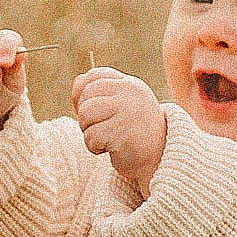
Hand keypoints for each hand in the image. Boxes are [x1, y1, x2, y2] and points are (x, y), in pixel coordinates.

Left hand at [72, 67, 166, 195]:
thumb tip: (77, 84)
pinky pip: (91, 136)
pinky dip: (95, 147)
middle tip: (102, 130)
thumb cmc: (135, 134)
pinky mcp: (122, 131)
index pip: (94, 76)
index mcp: (130, 84)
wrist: (159, 160)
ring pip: (85, 114)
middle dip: (85, 117)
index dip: (82, 93)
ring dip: (89, 132)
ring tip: (106, 139)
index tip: (91, 112)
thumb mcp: (121, 107)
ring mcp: (127, 110)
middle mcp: (130, 92)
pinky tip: (110, 149)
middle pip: (86, 95)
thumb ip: (101, 93)